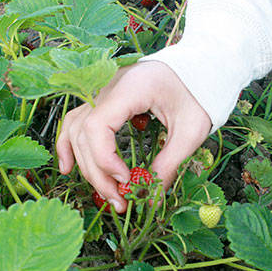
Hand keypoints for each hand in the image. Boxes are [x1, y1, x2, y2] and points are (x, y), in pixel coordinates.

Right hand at [56, 61, 211, 212]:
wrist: (202, 68)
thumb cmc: (200, 94)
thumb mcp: (191, 131)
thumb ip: (169, 163)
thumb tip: (151, 198)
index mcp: (129, 89)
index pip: (97, 127)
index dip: (105, 160)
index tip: (127, 181)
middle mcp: (107, 87)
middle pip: (84, 134)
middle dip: (98, 173)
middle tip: (120, 202)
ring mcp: (102, 92)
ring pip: (77, 131)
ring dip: (87, 165)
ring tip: (107, 194)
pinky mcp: (104, 99)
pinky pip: (77, 121)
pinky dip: (70, 145)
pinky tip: (69, 169)